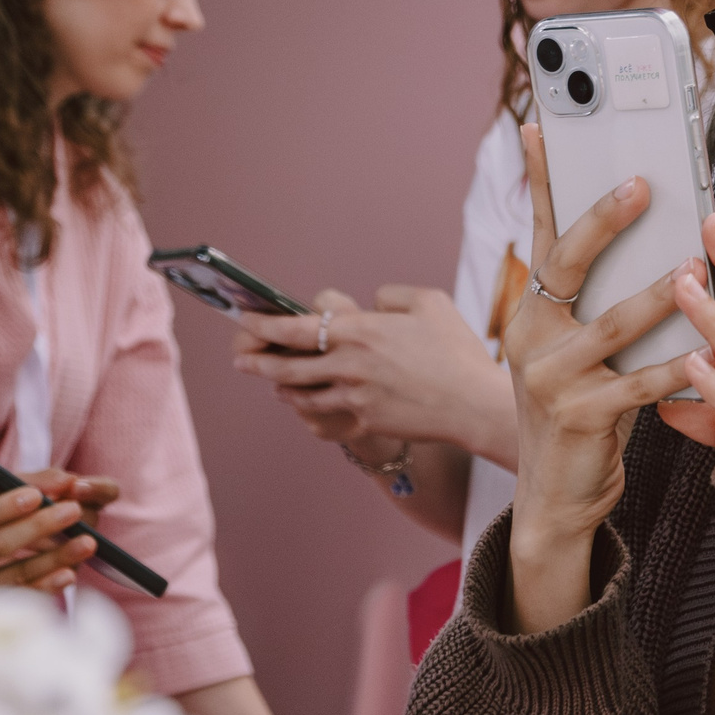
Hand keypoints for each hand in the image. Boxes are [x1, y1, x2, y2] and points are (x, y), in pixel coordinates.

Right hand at [0, 470, 116, 593]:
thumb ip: (28, 483)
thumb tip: (67, 480)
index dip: (2, 508)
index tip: (36, 495)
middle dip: (36, 527)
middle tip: (72, 510)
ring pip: (13, 575)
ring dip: (53, 557)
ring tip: (87, 542)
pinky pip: (22, 598)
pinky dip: (46, 586)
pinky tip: (69, 574)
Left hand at [234, 286, 513, 463]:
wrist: (474, 404)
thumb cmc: (457, 350)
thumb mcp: (431, 302)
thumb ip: (391, 295)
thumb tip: (371, 302)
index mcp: (361, 330)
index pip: (295, 328)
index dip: (262, 325)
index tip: (244, 321)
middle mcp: (348, 364)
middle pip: (285, 365)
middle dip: (256, 361)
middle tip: (241, 358)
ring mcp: (353, 396)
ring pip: (299, 393)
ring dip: (281, 386)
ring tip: (272, 380)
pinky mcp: (363, 419)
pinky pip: (323, 413)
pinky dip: (307, 405)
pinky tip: (306, 400)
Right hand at [504, 126, 697, 631]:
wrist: (556, 495)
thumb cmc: (583, 411)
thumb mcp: (581, 349)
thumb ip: (602, 301)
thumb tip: (659, 243)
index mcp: (535, 310)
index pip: (540, 231)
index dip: (540, 180)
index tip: (542, 127)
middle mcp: (532, 334)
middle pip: (566, 260)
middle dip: (604, 217)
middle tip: (643, 182)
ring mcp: (550, 376)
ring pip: (612, 321)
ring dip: (658, 292)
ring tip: (694, 263)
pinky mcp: (579, 415)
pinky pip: (638, 383)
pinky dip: (677, 366)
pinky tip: (708, 351)